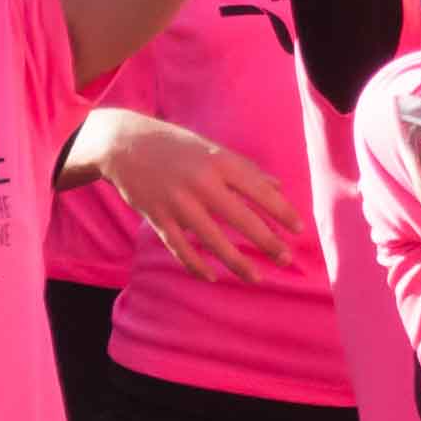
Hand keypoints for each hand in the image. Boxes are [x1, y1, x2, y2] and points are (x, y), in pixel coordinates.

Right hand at [78, 108, 303, 283]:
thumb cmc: (174, 145)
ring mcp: (177, 201)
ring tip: (256, 277)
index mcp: (218, 161)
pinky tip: (212, 276)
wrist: (122, 143)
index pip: (259, 190)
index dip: (281, 212)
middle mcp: (200, 182)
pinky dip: (196, 264)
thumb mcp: (211, 149)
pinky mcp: (157, 216)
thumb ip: (245, 169)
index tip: (298, 230)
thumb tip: (279, 188)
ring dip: (237, 262)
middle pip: (241, 219)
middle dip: (267, 242)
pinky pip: (180, 247)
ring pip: (212, 240)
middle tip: (285, 259)